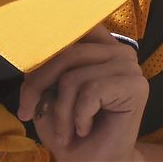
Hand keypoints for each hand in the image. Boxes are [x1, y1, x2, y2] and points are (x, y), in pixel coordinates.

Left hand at [18, 25, 146, 161]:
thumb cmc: (73, 132)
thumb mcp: (48, 97)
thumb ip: (43, 72)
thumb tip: (31, 61)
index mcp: (102, 47)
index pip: (71, 31)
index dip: (44, 56)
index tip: (27, 91)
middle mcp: (119, 51)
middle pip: (67, 53)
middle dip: (39, 87)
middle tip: (29, 113)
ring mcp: (129, 67)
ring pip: (74, 76)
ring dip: (61, 112)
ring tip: (66, 131)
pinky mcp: (135, 85)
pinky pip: (90, 92)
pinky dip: (78, 116)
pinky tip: (85, 128)